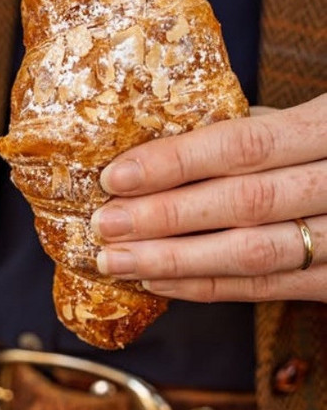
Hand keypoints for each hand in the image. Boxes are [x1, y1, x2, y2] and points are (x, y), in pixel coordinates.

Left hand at [91, 94, 326, 302]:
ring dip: (175, 260)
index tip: (115, 177)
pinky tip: (159, 280)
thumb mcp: (291, 121)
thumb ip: (239, 130)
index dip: (175, 162)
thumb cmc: (323, 142)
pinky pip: (268, 288)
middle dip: (164, 217)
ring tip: (117, 260)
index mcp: (326, 127)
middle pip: (243, 203)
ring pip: (254, 254)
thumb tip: (151, 141)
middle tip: (104, 225)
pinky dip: (208, 286)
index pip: (241, 145)